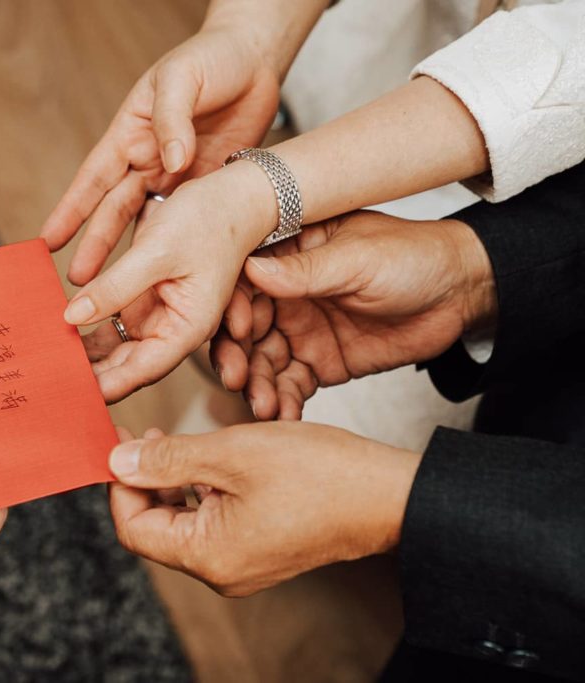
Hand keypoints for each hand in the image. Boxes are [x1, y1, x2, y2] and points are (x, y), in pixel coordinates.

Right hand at [41, 3, 280, 284]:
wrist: (256, 57)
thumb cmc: (211, 58)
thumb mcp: (183, 78)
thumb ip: (173, 119)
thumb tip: (170, 163)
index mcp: (130, 133)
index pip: (93, 178)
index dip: (70, 210)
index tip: (47, 240)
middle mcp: (146, 159)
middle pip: (114, 210)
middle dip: (95, 246)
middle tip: (76, 282)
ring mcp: (173, 176)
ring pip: (144, 223)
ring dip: (128, 255)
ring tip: (111, 288)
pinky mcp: (201, 186)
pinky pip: (181, 222)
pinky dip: (168, 247)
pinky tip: (159, 274)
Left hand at [71, 163, 276, 401]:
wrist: (232, 193)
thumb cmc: (210, 219)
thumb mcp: (157, 251)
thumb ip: (115, 286)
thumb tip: (72, 316)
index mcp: (189, 327)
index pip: (144, 370)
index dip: (108, 385)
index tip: (74, 396)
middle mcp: (174, 328)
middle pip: (127, 364)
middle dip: (91, 375)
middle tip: (49, 383)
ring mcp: (158, 314)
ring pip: (115, 346)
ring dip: (84, 354)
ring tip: (45, 362)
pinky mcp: (144, 297)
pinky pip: (110, 319)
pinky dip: (86, 324)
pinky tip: (56, 330)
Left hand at [107, 423, 419, 596]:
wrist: (389, 494)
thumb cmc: (321, 474)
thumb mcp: (231, 454)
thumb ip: (168, 460)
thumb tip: (118, 464)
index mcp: (209, 555)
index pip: (134, 528)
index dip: (120, 485)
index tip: (120, 446)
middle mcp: (222, 570)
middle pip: (157, 528)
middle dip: (145, 480)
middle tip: (145, 437)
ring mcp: (243, 563)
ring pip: (185, 522)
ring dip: (173, 481)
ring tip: (177, 441)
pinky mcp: (261, 550)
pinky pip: (213, 523)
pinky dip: (202, 490)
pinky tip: (210, 460)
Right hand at [211, 211, 496, 419]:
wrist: (463, 292)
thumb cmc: (414, 256)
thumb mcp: (358, 258)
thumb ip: (306, 270)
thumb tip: (252, 269)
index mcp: (290, 256)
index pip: (245, 281)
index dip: (234, 307)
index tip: (240, 329)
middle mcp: (287, 295)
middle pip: (245, 328)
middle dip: (236, 355)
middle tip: (237, 378)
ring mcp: (301, 331)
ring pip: (263, 362)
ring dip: (257, 385)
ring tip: (263, 407)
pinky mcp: (320, 363)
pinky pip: (291, 386)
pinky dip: (283, 402)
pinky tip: (282, 416)